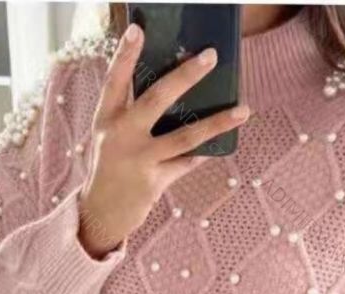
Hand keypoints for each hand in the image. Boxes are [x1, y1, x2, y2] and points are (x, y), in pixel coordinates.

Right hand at [78, 22, 250, 257]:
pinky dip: (203, 153)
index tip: (137, 29)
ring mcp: (139, 159)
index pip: (115, 80)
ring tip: (243, 109)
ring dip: (218, 122)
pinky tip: (221, 144)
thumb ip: (132, 115)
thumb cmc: (111, 166)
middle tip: (211, 55)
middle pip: (157, 98)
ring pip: (185, 136)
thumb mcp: (111, 137)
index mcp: (106, 119)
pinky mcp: (154, 181)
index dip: (125, 55)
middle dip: (186, 75)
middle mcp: (121, 135)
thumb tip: (174, 91)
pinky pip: (186, 162)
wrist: (101, 213)